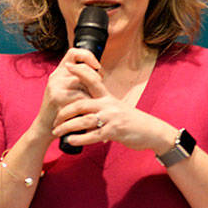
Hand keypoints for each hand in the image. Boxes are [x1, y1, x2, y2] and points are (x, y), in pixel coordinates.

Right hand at [34, 47, 102, 136]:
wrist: (45, 128)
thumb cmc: (61, 110)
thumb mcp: (66, 90)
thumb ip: (78, 79)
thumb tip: (98, 70)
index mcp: (58, 72)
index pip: (74, 53)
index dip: (88, 56)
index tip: (97, 66)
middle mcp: (56, 77)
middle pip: (83, 69)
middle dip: (95, 79)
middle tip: (99, 90)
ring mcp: (56, 87)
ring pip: (83, 84)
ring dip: (92, 94)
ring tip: (93, 104)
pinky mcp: (58, 98)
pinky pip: (81, 97)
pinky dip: (88, 105)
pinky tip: (89, 111)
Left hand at [51, 63, 178, 152]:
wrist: (152, 131)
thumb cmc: (133, 121)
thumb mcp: (118, 108)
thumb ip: (103, 106)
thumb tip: (87, 109)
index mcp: (108, 97)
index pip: (93, 80)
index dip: (80, 72)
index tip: (68, 66)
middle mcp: (109, 105)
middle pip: (81, 104)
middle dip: (65, 111)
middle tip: (54, 119)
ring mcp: (111, 118)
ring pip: (84, 121)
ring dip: (68, 127)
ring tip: (57, 132)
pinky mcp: (114, 131)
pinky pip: (93, 135)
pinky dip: (79, 138)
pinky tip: (70, 140)